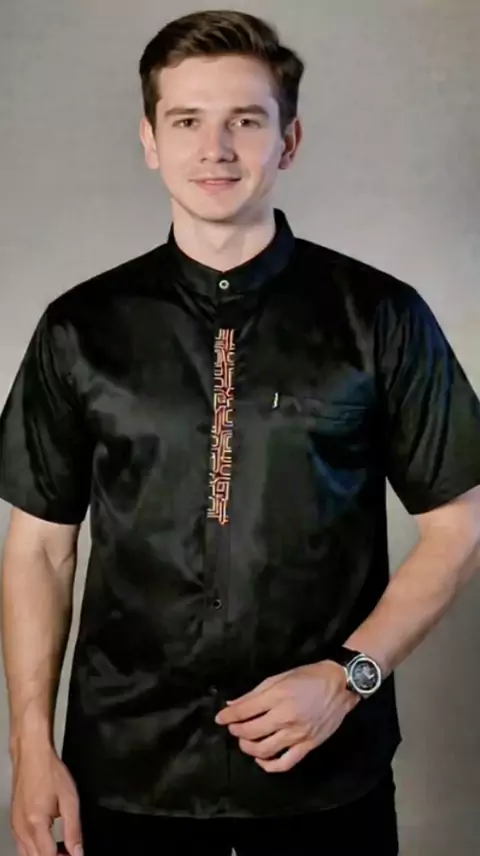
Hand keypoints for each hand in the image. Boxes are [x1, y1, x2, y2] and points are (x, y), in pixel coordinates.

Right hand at [10, 741, 82, 855]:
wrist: (32, 756)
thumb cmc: (49, 772)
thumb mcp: (70, 800)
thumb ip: (74, 830)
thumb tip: (78, 852)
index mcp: (36, 824)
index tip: (74, 855)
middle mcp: (22, 829)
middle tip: (70, 853)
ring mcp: (16, 827)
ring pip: (27, 855)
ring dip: (44, 855)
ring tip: (62, 850)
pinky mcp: (14, 823)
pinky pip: (22, 846)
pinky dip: (35, 850)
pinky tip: (48, 842)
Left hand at [215, 660, 358, 772]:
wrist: (340, 685)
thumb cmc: (308, 677)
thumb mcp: (279, 677)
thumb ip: (255, 693)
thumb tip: (233, 705)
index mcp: (277, 696)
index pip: (245, 710)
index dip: (228, 716)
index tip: (220, 718)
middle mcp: (285, 717)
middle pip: (251, 732)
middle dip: (236, 731)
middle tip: (233, 728)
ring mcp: (297, 734)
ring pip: (264, 750)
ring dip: (248, 748)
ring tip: (245, 741)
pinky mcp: (308, 746)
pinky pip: (285, 763)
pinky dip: (269, 765)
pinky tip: (261, 759)